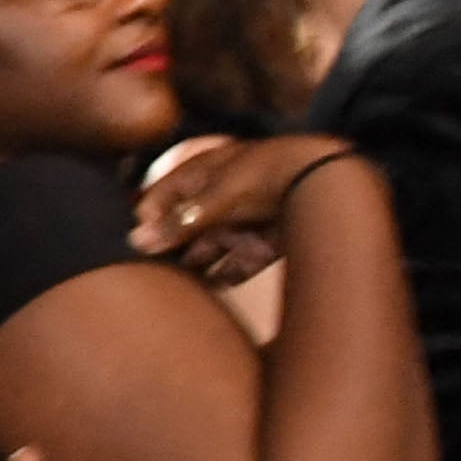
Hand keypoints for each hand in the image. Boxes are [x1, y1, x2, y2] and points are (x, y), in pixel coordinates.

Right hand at [134, 132, 357, 285]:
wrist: (324, 179)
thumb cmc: (262, 178)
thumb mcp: (214, 199)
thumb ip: (177, 224)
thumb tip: (137, 241)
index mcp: (198, 175)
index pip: (157, 201)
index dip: (148, 224)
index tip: (139, 249)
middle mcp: (215, 198)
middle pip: (182, 230)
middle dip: (171, 251)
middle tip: (156, 272)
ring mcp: (238, 221)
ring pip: (208, 250)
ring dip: (197, 266)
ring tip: (182, 285)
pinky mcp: (260, 242)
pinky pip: (236, 265)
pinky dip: (227, 275)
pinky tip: (218, 284)